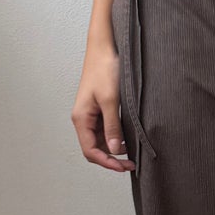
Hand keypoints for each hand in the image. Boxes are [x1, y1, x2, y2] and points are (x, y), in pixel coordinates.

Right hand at [72, 42, 132, 171]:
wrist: (104, 48)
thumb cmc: (104, 69)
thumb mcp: (111, 100)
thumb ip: (113, 126)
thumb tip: (114, 150)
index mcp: (81, 118)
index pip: (90, 150)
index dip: (106, 162)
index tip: (123, 167)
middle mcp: (84, 119)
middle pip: (94, 148)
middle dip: (111, 158)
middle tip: (131, 164)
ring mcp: (91, 114)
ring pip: (101, 140)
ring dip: (114, 149)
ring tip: (133, 153)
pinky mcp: (99, 109)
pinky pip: (106, 129)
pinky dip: (116, 137)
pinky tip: (129, 138)